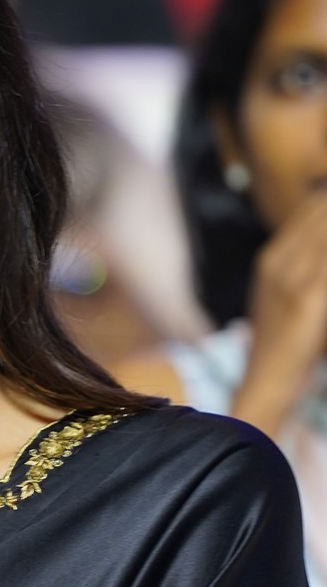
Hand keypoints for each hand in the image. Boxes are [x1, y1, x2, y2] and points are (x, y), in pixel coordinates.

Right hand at [235, 190, 326, 435]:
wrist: (266, 384)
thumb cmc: (283, 347)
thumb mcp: (284, 300)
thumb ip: (302, 269)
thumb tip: (318, 247)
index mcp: (270, 260)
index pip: (312, 209)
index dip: (326, 202)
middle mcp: (277, 263)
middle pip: (321, 213)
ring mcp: (290, 279)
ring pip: (323, 233)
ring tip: (325, 270)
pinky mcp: (306, 299)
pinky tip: (325, 281)